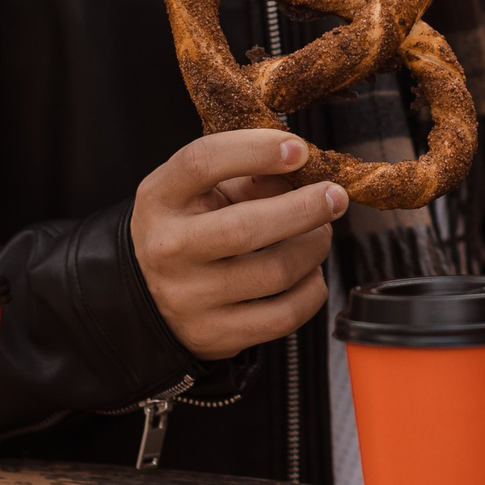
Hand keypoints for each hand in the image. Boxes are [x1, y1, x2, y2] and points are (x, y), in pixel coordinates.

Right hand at [130, 129, 347, 362]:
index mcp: (160, 199)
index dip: (256, 149)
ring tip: (319, 235)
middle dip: (304, 208)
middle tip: (335, 197)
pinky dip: (312, 290)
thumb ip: (248, 175)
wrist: (149, 293)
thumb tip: (304, 171)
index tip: (298, 149)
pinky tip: (308, 274)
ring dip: (314, 248)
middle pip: (245, 228)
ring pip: (275, 272)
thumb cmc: (189, 227)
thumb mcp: (201, 190)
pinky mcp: (215, 334)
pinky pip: (284, 315)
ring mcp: (189, 297)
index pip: (202, 162)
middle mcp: (168, 249)